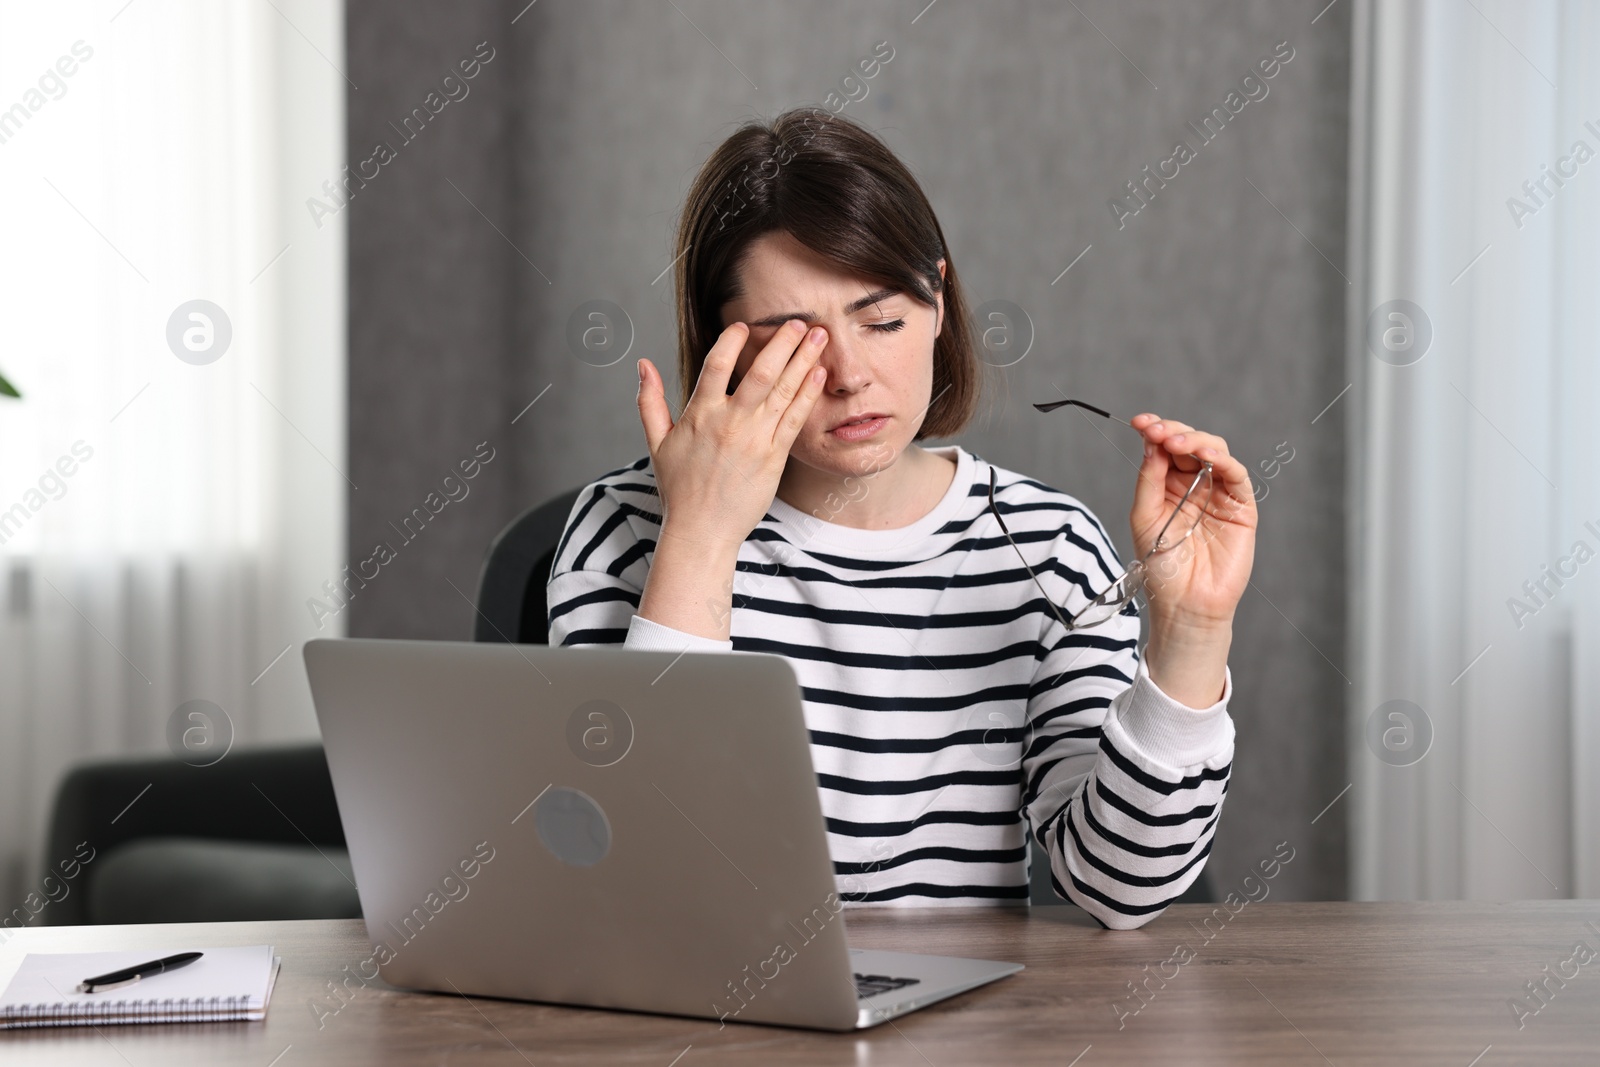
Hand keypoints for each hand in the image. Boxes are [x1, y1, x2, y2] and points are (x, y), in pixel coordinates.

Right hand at [637, 318, 828, 550]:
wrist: (702, 530)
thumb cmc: (679, 489)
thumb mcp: (657, 443)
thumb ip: (649, 401)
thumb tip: (643, 364)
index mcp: (700, 415)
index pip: (717, 364)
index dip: (732, 340)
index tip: (745, 325)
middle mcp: (730, 423)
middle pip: (761, 373)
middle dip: (783, 342)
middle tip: (799, 321)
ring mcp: (755, 440)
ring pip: (784, 391)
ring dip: (804, 360)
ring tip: (819, 336)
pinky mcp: (774, 458)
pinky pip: (795, 419)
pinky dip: (808, 394)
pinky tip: (818, 373)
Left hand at [1128, 414, 1257, 705]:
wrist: (1184, 603)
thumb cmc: (1162, 566)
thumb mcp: (1145, 516)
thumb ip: (1150, 479)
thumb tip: (1151, 441)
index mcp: (1170, 486)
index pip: (1166, 448)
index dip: (1155, 430)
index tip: (1140, 421)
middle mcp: (1196, 486)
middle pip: (1190, 444)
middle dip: (1173, 431)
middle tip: (1156, 429)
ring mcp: (1219, 495)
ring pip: (1215, 452)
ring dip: (1195, 440)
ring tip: (1175, 440)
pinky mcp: (1241, 507)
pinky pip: (1236, 476)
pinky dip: (1222, 460)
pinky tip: (1205, 455)